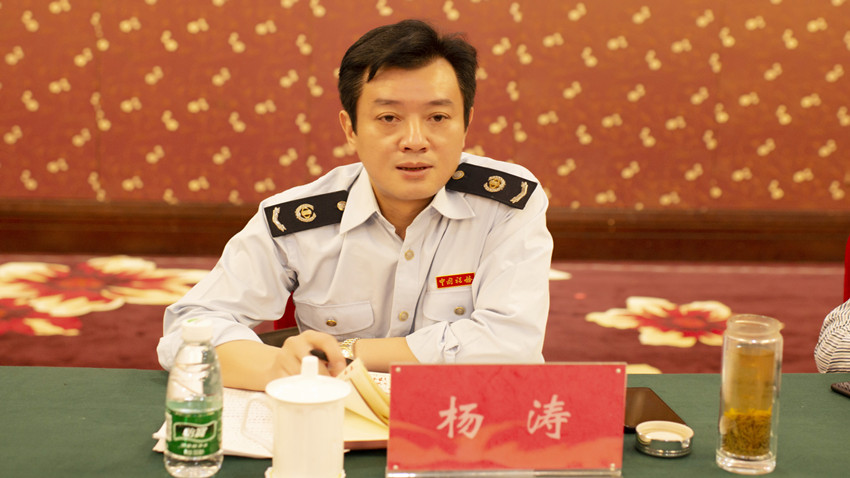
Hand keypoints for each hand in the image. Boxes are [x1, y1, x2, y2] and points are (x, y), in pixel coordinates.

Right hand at [216, 332, 346, 389]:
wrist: (278, 364)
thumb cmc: (305, 360)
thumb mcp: (317, 354)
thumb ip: (330, 361)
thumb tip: (343, 376)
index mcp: (310, 336)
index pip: (326, 340)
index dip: (336, 355)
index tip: (340, 370)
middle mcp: (295, 342)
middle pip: (314, 360)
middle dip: (324, 376)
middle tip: (330, 386)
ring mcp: (283, 356)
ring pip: (302, 375)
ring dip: (311, 385)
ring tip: (316, 388)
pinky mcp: (275, 371)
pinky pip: (291, 384)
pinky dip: (298, 390)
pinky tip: (301, 390)